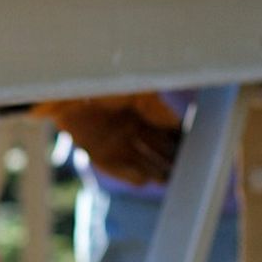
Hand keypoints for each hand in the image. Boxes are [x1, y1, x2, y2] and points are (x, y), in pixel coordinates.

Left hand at [32, 92, 181, 184]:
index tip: (201, 149)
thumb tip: (178, 126)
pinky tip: (145, 179)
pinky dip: (131, 175)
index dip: (182, 138)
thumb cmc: (99, 81)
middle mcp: (129, 124)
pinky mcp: (96, 151)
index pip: (169, 127)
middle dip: (173, 159)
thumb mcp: (136, 88)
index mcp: (142, 105)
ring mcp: (113, 140)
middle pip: (158, 148)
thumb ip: (158, 107)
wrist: (60, 89)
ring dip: (156, 171)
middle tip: (192, 171)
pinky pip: (118, 169)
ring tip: (171, 180)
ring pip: (142, 161)